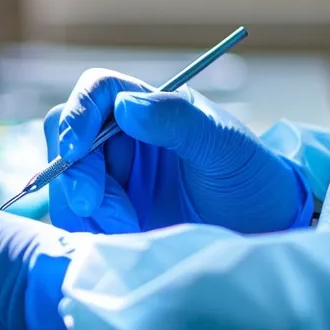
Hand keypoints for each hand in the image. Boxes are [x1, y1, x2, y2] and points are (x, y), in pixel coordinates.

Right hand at [47, 69, 312, 233]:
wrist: (264, 231)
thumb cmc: (251, 179)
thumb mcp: (225, 148)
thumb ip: (177, 121)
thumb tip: (126, 105)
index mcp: (147, 107)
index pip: (95, 93)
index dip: (77, 116)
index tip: (75, 149)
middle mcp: (122, 137)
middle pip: (68, 140)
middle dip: (76, 175)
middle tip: (96, 206)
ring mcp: (113, 176)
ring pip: (66, 182)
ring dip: (86, 208)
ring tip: (128, 228)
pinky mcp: (109, 213)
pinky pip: (76, 216)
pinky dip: (88, 228)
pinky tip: (122, 237)